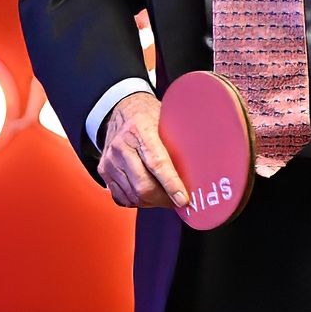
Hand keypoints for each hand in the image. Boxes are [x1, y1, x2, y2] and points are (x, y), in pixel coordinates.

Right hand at [98, 92, 189, 210]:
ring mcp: (110, 160)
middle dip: (164, 199)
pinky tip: (147, 195)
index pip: (157, 163)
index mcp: (140, 129)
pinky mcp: (104, 171)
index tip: (183, 199)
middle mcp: (121, 145)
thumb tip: (206, 159)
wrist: (119, 109)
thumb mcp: (166, 118)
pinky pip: (122, 198)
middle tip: (178, 200)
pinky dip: (137, 201)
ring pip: (133, 196)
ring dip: (152, 202)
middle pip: (143, 186)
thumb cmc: (147, 115)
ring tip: (164, 196)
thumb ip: (180, 138)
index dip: (171, 184)